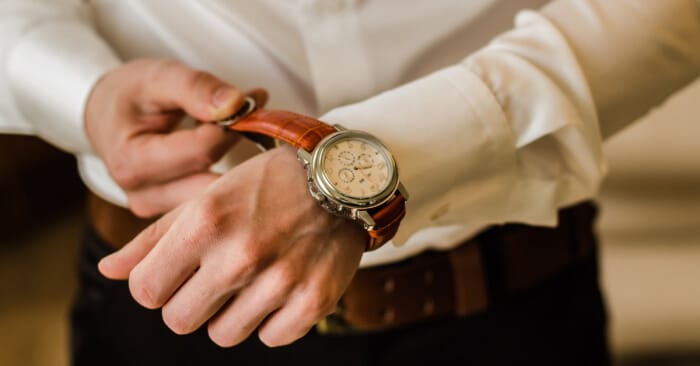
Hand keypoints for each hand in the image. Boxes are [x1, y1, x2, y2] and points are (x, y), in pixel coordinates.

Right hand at [85, 58, 266, 216]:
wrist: (105, 116)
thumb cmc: (132, 94)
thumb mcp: (158, 77)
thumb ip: (196, 88)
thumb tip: (237, 103)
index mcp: (132, 161)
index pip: (203, 150)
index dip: (234, 123)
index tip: (254, 99)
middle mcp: (142, 195)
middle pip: (211, 180)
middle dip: (242, 152)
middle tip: (261, 123)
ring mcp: (156, 210)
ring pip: (215, 199)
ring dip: (239, 171)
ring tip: (248, 137)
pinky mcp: (169, 217)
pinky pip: (208, 204)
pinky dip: (227, 182)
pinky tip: (236, 159)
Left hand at [98, 146, 366, 346]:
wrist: (340, 179)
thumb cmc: (265, 185)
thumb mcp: (205, 198)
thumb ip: (154, 238)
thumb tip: (110, 271)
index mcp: (205, 224)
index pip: (146, 291)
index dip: (157, 285)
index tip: (177, 273)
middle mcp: (240, 255)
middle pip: (180, 320)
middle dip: (191, 302)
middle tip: (216, 276)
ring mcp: (280, 281)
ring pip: (224, 334)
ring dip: (232, 313)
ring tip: (254, 277)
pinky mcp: (314, 300)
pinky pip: (272, 337)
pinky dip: (273, 319)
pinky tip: (282, 286)